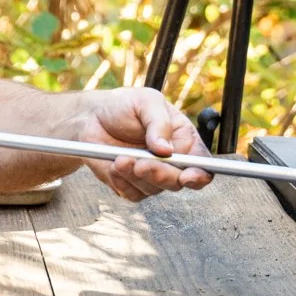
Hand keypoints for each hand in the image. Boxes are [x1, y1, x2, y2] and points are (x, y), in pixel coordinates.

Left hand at [69, 87, 212, 203]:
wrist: (92, 117)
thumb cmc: (125, 105)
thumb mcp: (146, 102)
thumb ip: (158, 123)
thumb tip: (166, 149)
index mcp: (184, 140)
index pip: (203, 164)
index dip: (201, 174)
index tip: (188, 176)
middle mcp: (172, 162)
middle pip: (178, 182)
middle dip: (160, 175)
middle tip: (141, 164)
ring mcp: (152, 176)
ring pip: (153, 190)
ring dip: (135, 176)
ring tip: (119, 158)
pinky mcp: (132, 185)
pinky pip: (132, 194)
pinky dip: (122, 182)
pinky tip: (113, 165)